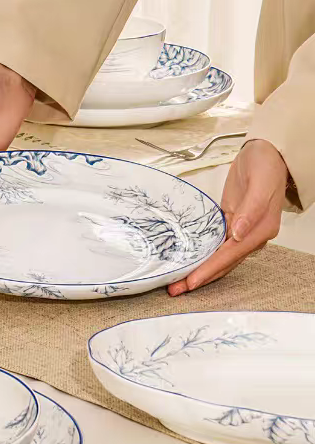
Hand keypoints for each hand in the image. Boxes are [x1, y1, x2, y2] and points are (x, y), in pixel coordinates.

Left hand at [167, 139, 287, 295]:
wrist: (268, 153)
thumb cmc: (266, 165)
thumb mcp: (261, 183)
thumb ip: (251, 209)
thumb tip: (238, 233)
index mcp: (261, 229)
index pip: (230, 255)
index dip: (210, 269)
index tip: (192, 281)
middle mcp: (251, 236)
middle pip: (222, 263)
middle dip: (200, 278)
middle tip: (176, 289)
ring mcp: (241, 233)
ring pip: (218, 259)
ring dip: (199, 271)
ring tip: (177, 283)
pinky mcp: (231, 226)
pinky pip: (215, 247)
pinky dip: (201, 257)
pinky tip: (187, 264)